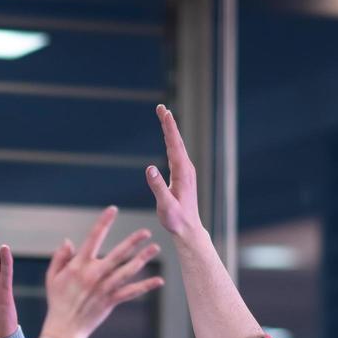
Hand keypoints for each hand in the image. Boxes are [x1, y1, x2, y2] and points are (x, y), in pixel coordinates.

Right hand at [39, 206, 162, 337]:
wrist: (64, 327)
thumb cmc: (57, 301)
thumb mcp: (52, 276)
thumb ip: (60, 257)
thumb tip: (68, 241)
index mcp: (79, 265)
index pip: (93, 238)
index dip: (104, 222)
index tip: (113, 210)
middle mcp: (94, 274)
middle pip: (117, 253)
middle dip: (132, 241)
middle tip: (146, 231)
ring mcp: (104, 288)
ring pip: (127, 271)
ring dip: (142, 259)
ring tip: (155, 248)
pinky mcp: (111, 301)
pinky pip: (131, 292)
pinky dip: (145, 287)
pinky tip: (159, 281)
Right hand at [145, 104, 207, 243]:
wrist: (188, 229)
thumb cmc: (176, 220)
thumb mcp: (165, 205)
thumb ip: (157, 186)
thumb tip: (149, 168)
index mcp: (182, 172)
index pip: (174, 145)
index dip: (169, 128)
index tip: (164, 112)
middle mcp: (186, 169)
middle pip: (177, 141)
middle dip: (169, 123)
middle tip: (161, 108)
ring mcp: (186, 172)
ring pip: (177, 146)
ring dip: (170, 131)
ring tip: (164, 117)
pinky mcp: (184, 176)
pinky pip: (177, 153)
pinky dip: (171, 142)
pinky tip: (169, 139)